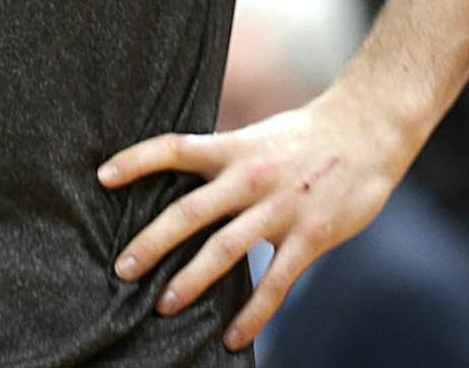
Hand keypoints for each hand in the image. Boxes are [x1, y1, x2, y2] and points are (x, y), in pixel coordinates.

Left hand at [98, 88, 408, 351]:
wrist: (366, 131)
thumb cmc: (304, 136)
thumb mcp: (254, 136)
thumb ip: (222, 160)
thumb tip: (181, 177)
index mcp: (231, 149)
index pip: (173, 148)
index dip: (135, 161)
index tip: (102, 177)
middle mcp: (248, 178)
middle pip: (189, 211)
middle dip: (152, 243)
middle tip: (121, 269)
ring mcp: (279, 209)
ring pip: (225, 251)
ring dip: (191, 281)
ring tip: (162, 305)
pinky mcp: (310, 237)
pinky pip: (275, 283)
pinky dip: (253, 313)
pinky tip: (234, 337)